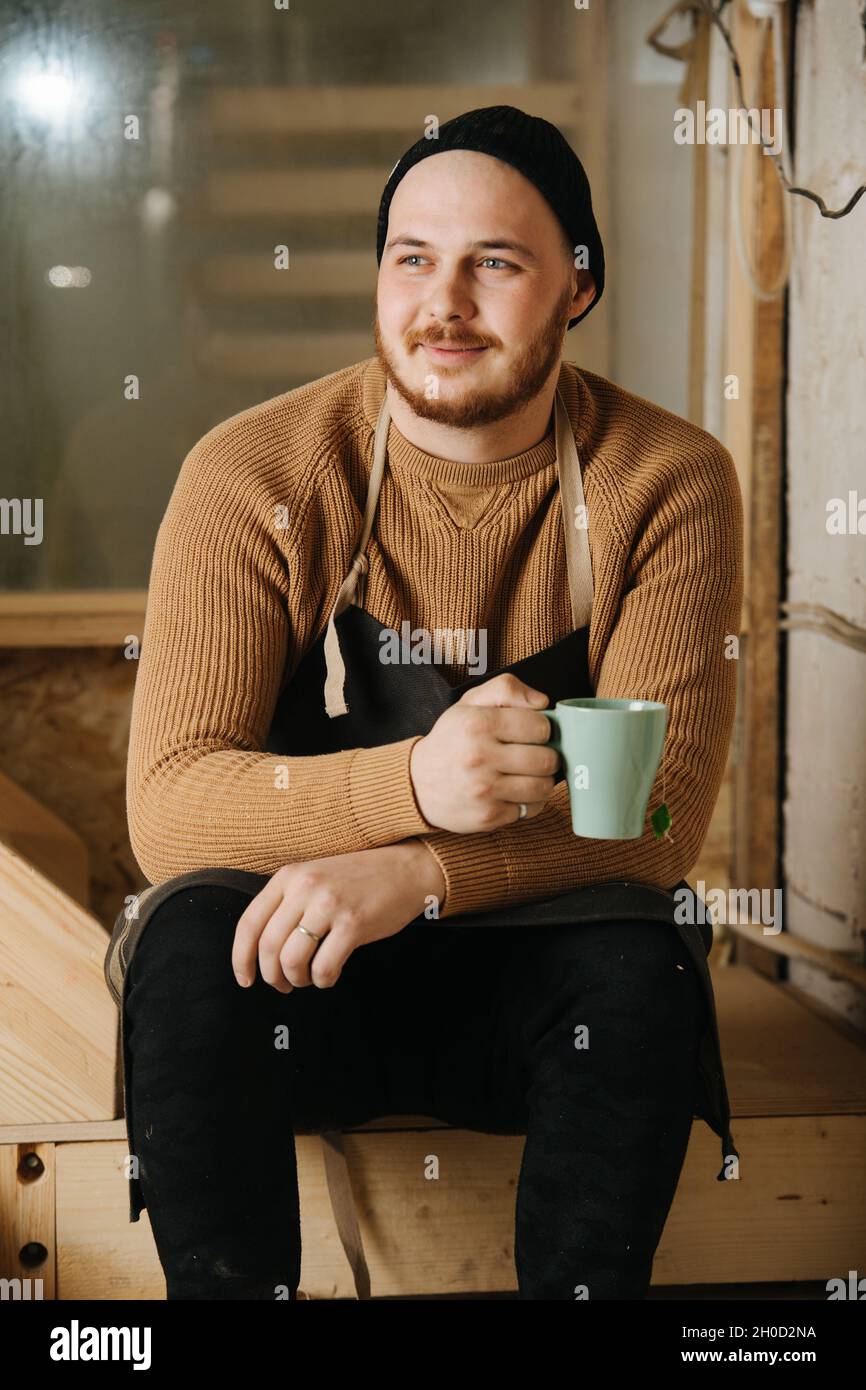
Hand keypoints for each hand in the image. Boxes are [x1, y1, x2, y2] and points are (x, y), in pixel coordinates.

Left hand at [231, 840, 445, 992]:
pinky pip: (324, 966)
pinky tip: (329, 975)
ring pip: (292, 959)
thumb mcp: (314, 878)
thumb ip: (287, 903)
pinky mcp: (353, 923)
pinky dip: (322, 980)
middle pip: (268, 946)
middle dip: (272, 976)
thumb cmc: (358, 880)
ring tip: (308, 979)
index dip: (241, 958)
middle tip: (283, 985)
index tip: (245, 979)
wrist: (405, 870)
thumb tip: (262, 949)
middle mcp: (305, 887)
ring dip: (296, 979)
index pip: (249, 923)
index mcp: (289, 876)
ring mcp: (329, 904)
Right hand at [409, 673, 559, 832]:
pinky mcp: (488, 816)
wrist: (417, 784)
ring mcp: (484, 790)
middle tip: (534, 755)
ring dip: (541, 781)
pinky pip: (531, 809)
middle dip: (547, 756)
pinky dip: (529, 802)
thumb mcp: (470, 703)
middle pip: (546, 759)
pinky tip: (514, 792)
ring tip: (527, 774)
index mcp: (478, 723)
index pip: (541, 727)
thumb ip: (507, 689)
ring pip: (543, 787)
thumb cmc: (452, 740)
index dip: (542, 729)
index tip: (531, 733)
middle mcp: (480, 757)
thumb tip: (543, 702)